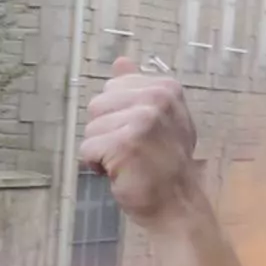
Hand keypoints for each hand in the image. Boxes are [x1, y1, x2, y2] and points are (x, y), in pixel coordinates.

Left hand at [76, 58, 204, 227]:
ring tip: (127, 162)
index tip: (140, 134)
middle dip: (106, 131)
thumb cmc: (165, 164)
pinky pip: (87, 149)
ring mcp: (142, 120)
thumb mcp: (160, 119)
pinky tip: (120, 173)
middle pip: (97, 105)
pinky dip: (96, 166)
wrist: (178, 205)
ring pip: (90, 128)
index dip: (117, 115)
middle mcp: (156, 99)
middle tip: (132, 151)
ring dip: (101, 150)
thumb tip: (120, 61)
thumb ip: (137, 89)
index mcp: (165, 88)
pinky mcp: (125, 144)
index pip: (112, 88)